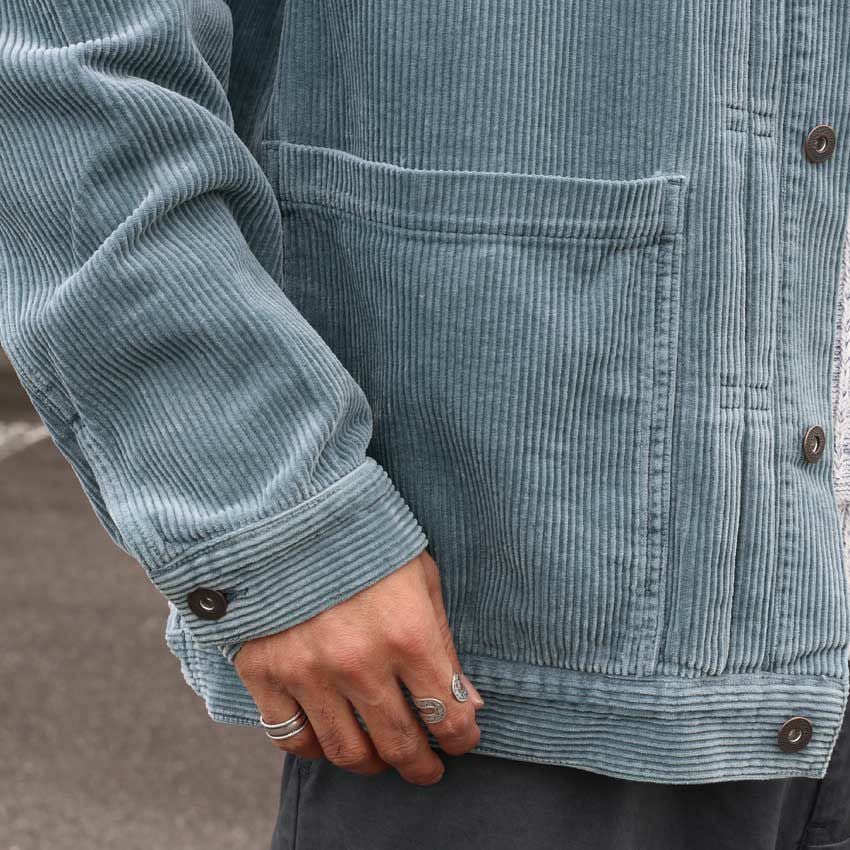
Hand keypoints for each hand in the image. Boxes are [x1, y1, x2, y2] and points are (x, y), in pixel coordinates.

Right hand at [234, 550, 483, 784]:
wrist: (286, 512)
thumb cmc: (364, 541)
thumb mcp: (419, 577)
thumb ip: (443, 642)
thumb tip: (466, 704)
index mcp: (408, 634)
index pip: (447, 716)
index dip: (462, 738)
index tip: (462, 740)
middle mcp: (359, 662)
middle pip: (400, 745)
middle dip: (422, 765)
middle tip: (427, 768)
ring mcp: (308, 672)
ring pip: (346, 753)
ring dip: (372, 765)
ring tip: (381, 757)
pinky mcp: (264, 673)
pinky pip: (291, 738)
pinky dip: (315, 748)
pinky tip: (331, 738)